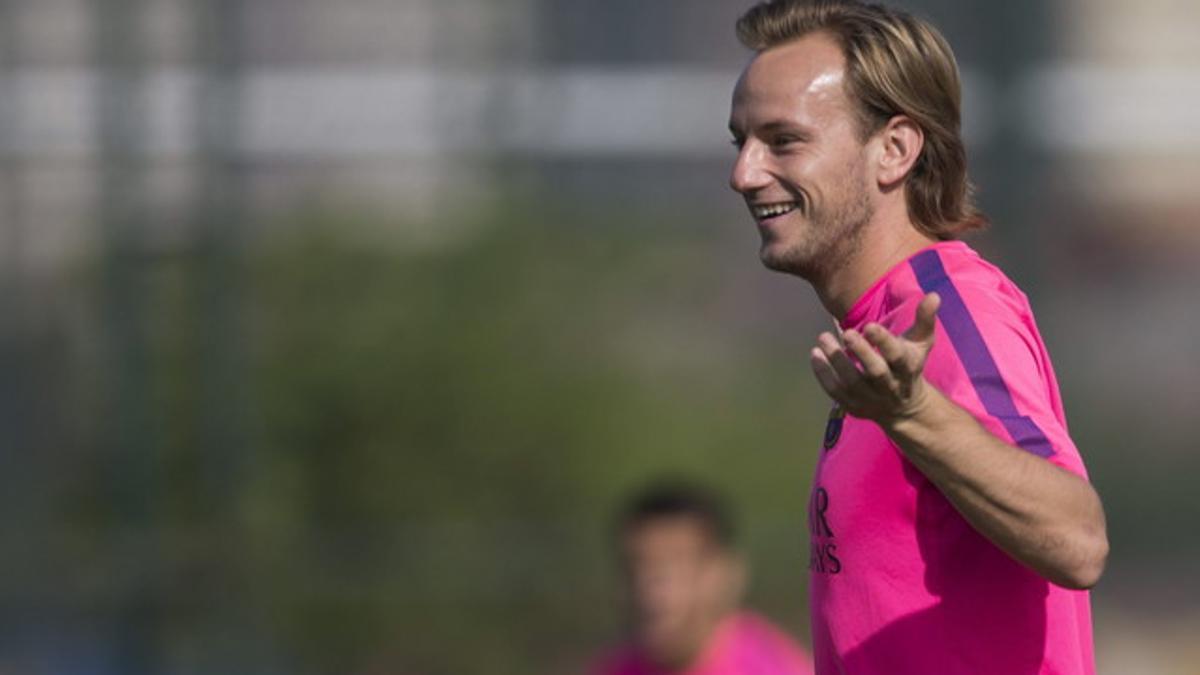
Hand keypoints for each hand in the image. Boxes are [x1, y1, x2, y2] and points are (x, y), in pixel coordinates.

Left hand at [810, 292, 940, 423]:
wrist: (904, 408)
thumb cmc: (909, 365)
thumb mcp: (921, 343)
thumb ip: (925, 319)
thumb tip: (934, 295)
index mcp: (907, 368)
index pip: (897, 356)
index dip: (883, 342)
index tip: (869, 326)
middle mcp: (890, 386)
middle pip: (876, 372)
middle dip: (861, 352)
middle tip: (846, 333)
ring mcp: (871, 399)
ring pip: (852, 383)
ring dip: (836, 361)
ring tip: (823, 337)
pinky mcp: (854, 406)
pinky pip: (836, 392)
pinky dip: (823, 374)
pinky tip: (815, 354)